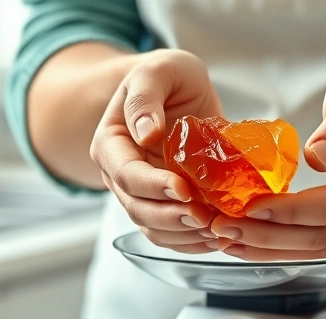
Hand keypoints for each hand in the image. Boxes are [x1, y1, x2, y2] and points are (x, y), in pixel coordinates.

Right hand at [90, 49, 223, 252]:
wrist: (175, 90)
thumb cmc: (165, 77)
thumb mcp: (157, 71)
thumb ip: (146, 96)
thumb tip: (146, 133)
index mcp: (111, 145)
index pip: (128, 175)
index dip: (154, 187)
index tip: (184, 189)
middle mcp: (120, 175)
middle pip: (138, 209)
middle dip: (172, 218)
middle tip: (205, 217)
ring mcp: (141, 194)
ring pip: (153, 228)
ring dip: (183, 235)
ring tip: (214, 230)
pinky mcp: (163, 204)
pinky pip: (171, 234)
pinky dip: (191, 241)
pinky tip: (215, 237)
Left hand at [209, 63, 325, 260]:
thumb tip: (318, 155)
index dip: (290, 212)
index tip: (249, 207)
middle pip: (322, 235)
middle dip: (268, 237)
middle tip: (222, 229)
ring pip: (317, 249)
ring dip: (268, 249)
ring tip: (226, 240)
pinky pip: (317, 248)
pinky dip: (280, 248)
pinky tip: (247, 243)